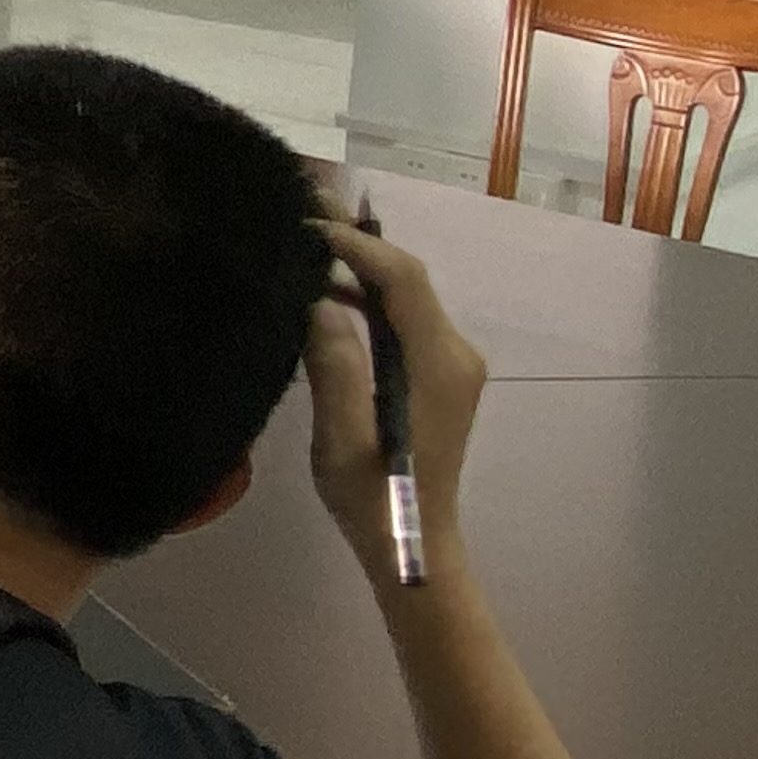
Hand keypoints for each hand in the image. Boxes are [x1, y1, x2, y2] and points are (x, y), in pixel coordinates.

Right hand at [304, 220, 487, 586]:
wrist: (413, 546)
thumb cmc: (374, 499)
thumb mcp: (342, 437)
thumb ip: (334, 365)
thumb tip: (317, 303)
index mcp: (439, 363)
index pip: (403, 279)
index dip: (356, 244)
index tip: (305, 227)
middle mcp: (456, 353)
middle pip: (408, 279)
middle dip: (357, 243)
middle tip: (301, 213)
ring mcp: (451, 363)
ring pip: (405, 296)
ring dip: (359, 269)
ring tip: (306, 245)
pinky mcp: (438, 374)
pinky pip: (403, 319)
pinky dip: (367, 299)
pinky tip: (326, 297)